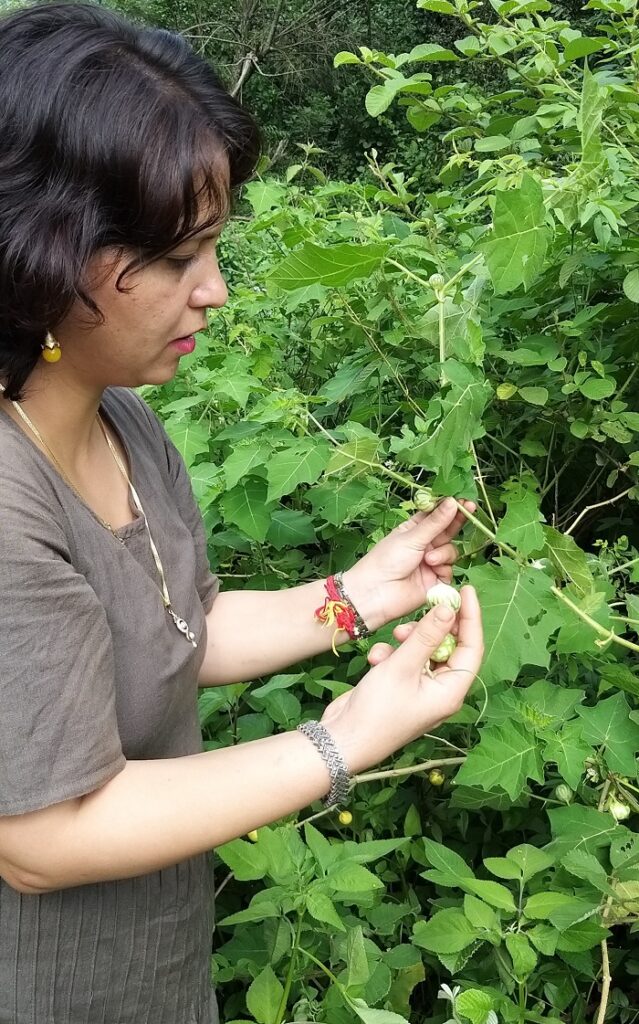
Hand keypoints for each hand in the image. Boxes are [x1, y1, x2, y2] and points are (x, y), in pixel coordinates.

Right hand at [320, 585, 482, 774]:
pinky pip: (406, 663)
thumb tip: (449, 609)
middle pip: (449, 648)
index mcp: (451, 691)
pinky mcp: (401, 689)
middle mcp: (440, 692)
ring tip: (396, 635)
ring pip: (424, 653)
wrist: (342, 740)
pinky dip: (393, 655)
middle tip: (426, 604)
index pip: (472, 648)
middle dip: (434, 627)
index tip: (465, 590)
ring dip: (410, 640)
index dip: (471, 618)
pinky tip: (377, 658)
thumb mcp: (403, 666)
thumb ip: (427, 636)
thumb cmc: (377, 710)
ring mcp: (420, 691)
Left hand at [342, 497, 475, 630]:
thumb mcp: (411, 537)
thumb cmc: (386, 560)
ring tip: (428, 560)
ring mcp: (431, 563)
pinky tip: (432, 570)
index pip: (436, 514)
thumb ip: (435, 522)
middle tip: (469, 509)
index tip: (464, 499)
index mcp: (414, 530)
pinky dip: (443, 569)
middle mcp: (425, 545)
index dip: (450, 507)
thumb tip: (453, 501)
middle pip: (448, 531)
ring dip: (443, 553)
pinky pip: (450, 570)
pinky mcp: (436, 581)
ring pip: (451, 551)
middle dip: (457, 521)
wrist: (376, 593)